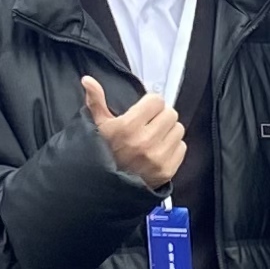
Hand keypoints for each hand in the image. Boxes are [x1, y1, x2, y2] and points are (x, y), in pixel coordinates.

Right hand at [80, 74, 186, 189]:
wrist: (105, 188)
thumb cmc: (101, 153)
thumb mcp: (97, 127)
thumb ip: (95, 101)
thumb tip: (88, 80)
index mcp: (127, 127)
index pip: (157, 101)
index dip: (150, 104)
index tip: (144, 110)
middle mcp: (144, 142)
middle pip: (170, 113)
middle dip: (160, 116)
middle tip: (150, 124)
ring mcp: (157, 158)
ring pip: (178, 129)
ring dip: (168, 131)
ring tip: (154, 137)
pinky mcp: (167, 171)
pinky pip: (181, 147)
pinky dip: (173, 147)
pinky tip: (158, 150)